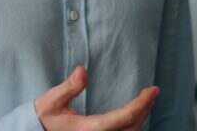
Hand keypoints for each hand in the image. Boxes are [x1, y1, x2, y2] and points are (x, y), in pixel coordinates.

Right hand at [35, 66, 158, 130]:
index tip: (153, 90)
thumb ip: (68, 87)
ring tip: (146, 103)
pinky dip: (132, 126)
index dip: (142, 104)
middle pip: (132, 128)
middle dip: (145, 111)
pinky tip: (134, 116)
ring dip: (140, 120)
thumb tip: (83, 71)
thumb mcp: (51, 101)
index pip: (124, 117)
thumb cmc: (43, 119)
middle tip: (152, 93)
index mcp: (90, 129)